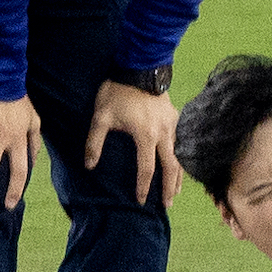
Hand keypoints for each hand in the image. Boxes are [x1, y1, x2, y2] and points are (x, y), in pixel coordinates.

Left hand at [85, 80, 180, 206]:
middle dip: (169, 188)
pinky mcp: (175, 117)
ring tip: (176, 192)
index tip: (141, 201)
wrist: (140, 66)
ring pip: (180, 157)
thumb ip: (94, 142)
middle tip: (167, 205)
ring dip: (178, 176)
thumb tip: (89, 165)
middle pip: (171, 168)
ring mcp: (173, 125)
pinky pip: (181, 143)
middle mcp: (164, 133)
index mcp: (145, 135)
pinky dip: (181, 159)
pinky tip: (179, 166)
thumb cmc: (118, 91)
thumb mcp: (101, 116)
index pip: (146, 169)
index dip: (144, 187)